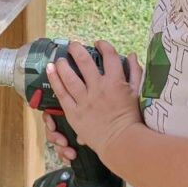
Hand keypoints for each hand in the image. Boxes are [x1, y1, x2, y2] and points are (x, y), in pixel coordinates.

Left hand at [45, 41, 142, 159]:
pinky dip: (55, 80)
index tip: (99, 44)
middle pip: (85, 62)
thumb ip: (135, 72)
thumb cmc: (132, 118)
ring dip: (63, 64)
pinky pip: (62, 93)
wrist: (122, 142)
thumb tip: (132, 55)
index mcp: (116, 82)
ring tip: (59, 59)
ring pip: (70, 77)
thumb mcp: (138, 92)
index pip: (110, 56)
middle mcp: (99, 88)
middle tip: (73, 45)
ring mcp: (85, 100)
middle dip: (77, 50)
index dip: (103, 46)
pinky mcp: (75, 112)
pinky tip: (50, 70)